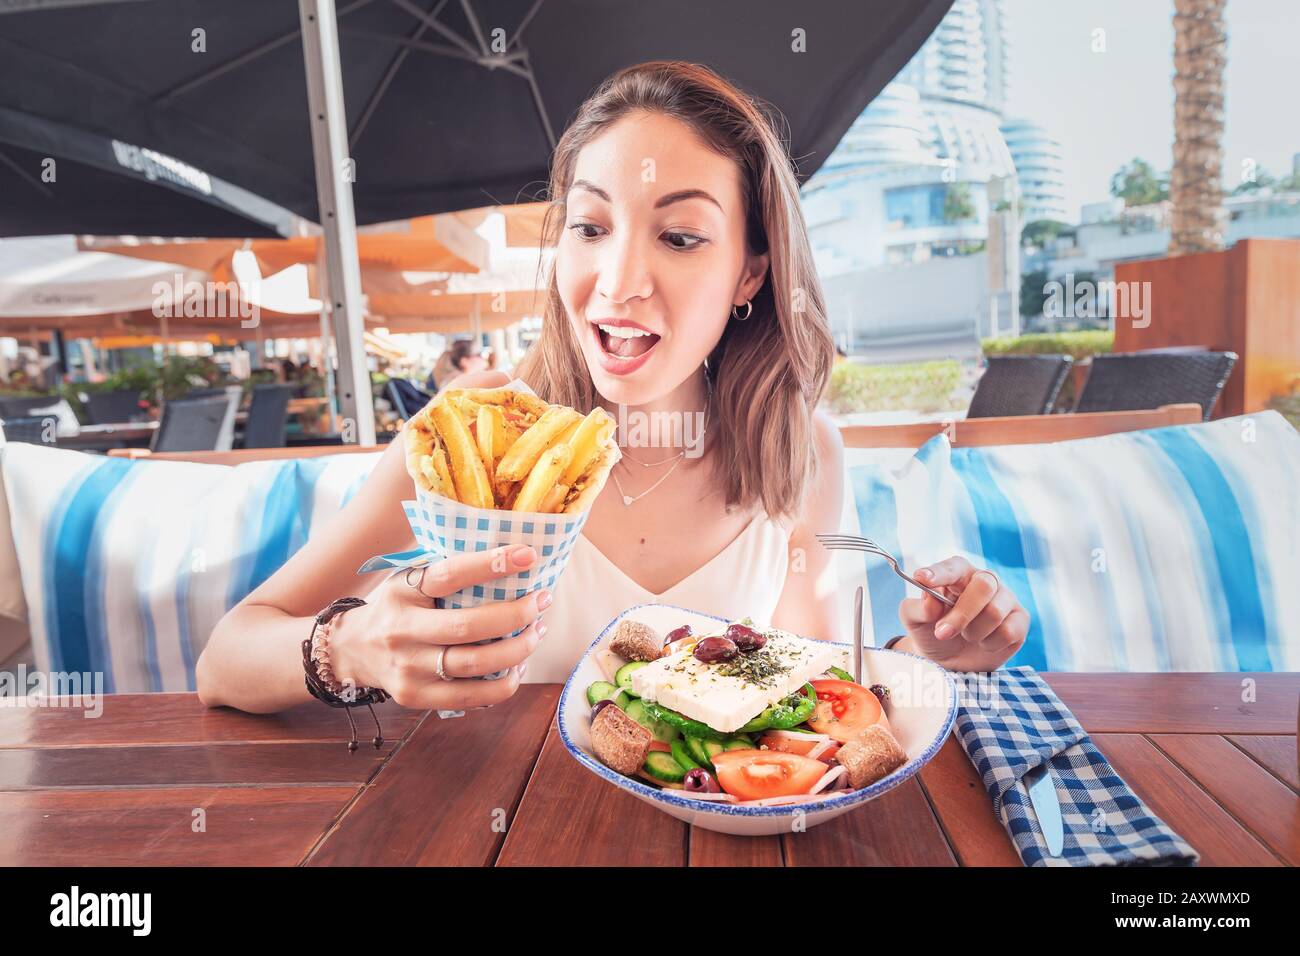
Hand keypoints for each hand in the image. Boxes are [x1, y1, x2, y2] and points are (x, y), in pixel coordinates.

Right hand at [328, 543, 549, 709]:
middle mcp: (402, 630)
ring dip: (518, 649)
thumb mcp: (409, 579)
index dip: (491, 564)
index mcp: (402, 591)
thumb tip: (510, 556)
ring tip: (538, 632)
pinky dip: (503, 684)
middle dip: (516, 614)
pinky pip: (471, 696)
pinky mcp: (415, 697)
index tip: (528, 555)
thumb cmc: (398, 606)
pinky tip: (518, 667)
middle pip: (467, 626)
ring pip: (474, 664)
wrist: (352, 649)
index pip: (450, 575)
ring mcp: (407, 667)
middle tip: (542, 600)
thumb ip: (447, 570)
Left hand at [896, 556, 1028, 671]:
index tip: (922, 579)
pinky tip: (983, 643)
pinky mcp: (1020, 619)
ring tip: (965, 636)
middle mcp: (985, 580)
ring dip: (973, 632)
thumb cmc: (931, 631)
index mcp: (958, 573)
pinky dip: (990, 644)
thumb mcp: (914, 621)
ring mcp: (1006, 598)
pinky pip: (1009, 631)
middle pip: (983, 586)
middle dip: (961, 614)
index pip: (953, 567)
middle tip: (942, 633)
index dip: (939, 573)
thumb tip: (930, 601)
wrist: (951, 661)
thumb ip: (917, 609)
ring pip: (995, 612)